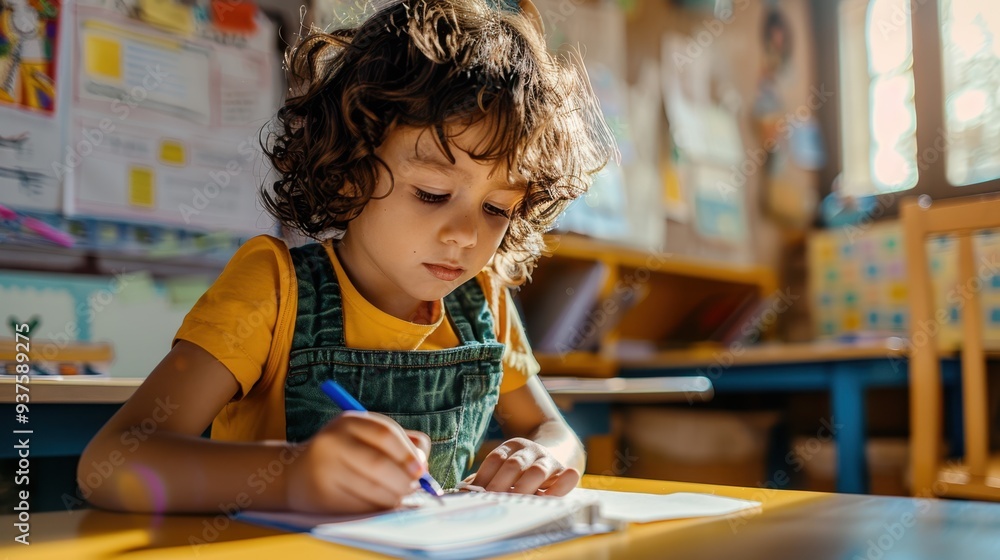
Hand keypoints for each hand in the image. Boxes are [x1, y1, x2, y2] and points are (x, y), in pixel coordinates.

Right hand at [285, 411, 430, 512]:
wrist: (297, 473)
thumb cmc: (346, 452)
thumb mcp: (368, 437)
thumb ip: (402, 443)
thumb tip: (423, 466)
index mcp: (348, 421)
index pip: (385, 434)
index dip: (408, 453)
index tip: (421, 469)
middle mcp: (332, 442)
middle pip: (379, 464)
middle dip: (403, 480)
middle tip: (413, 487)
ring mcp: (324, 470)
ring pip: (372, 489)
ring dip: (393, 497)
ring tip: (397, 495)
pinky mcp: (322, 495)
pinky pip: (360, 506)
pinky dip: (376, 507)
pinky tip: (377, 503)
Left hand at [467, 437, 579, 495]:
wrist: (558, 450)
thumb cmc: (520, 471)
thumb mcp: (503, 470)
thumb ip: (482, 482)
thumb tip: (459, 494)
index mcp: (510, 447)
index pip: (494, 459)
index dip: (483, 476)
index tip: (471, 494)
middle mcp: (529, 450)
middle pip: (513, 465)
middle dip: (501, 483)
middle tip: (491, 500)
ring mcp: (547, 460)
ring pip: (535, 472)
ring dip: (524, 487)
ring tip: (515, 502)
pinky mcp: (563, 472)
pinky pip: (563, 479)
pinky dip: (563, 484)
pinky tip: (557, 490)